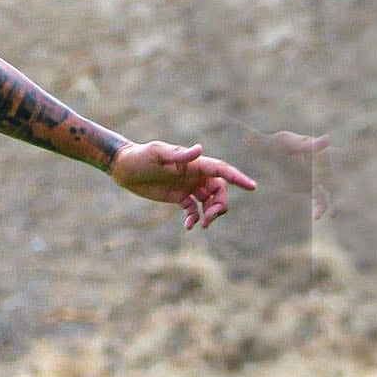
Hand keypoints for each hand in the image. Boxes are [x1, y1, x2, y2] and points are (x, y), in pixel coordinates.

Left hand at [110, 141, 257, 229]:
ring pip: (210, 201)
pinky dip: (196, 218)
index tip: (252, 186)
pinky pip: (195, 209)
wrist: (124, 168)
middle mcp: (195, 175)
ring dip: (211, 213)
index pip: (222, 170)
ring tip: (202, 224)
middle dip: (220, 205)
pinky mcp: (179, 197)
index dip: (238, 178)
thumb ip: (178, 155)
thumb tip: (199, 150)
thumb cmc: (140, 156)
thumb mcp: (157, 153)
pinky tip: (189, 226)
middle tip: (210, 218)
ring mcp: (188, 186)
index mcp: (194, 164)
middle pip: (220, 190)